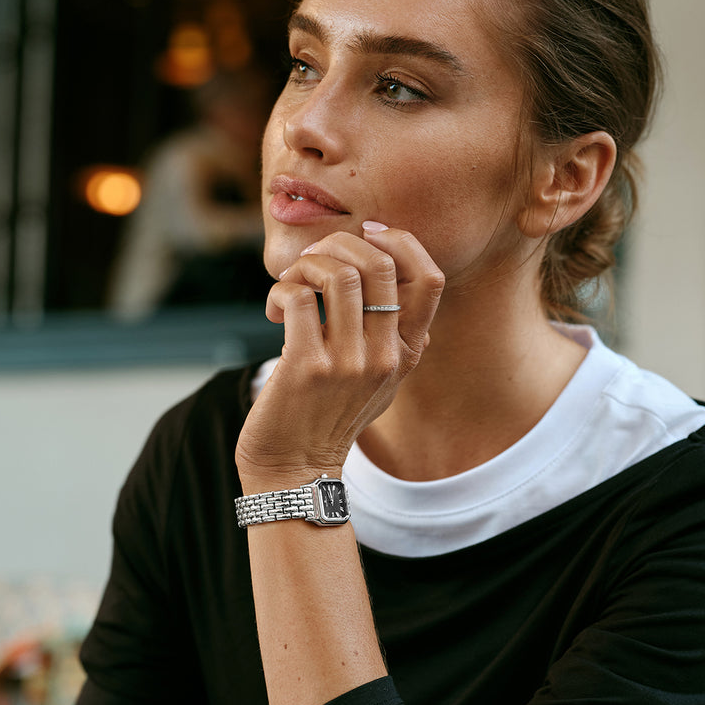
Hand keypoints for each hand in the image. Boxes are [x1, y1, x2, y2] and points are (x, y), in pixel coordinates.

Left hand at [235, 223, 443, 488]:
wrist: (295, 469)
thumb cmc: (330, 419)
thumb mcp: (381, 384)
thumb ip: (396, 340)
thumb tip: (399, 281)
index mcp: (407, 353)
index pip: (431, 278)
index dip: (401, 242)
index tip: (367, 236)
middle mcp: (385, 356)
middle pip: (379, 264)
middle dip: (338, 245)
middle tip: (312, 261)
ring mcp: (348, 362)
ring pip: (337, 273)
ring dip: (305, 265)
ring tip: (290, 284)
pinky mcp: (307, 366)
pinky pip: (297, 297)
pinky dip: (280, 290)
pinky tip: (273, 309)